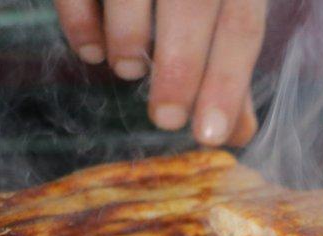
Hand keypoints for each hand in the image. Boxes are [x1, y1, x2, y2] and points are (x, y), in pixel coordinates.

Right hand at [54, 0, 266, 145]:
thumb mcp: (223, 6)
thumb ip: (228, 64)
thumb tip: (237, 132)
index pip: (242, 26)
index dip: (228, 83)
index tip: (210, 134)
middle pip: (192, 4)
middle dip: (180, 68)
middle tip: (165, 119)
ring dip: (129, 37)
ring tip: (129, 69)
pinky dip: (81, 19)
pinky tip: (91, 51)